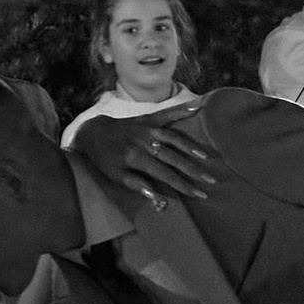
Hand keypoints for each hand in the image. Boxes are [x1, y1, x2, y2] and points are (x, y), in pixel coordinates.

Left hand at [73, 110, 220, 208]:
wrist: (93, 133)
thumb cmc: (105, 158)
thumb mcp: (116, 177)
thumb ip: (137, 185)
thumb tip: (159, 197)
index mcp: (135, 157)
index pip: (164, 174)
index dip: (183, 185)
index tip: (199, 194)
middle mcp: (143, 141)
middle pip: (173, 157)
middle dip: (193, 170)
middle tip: (210, 180)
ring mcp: (147, 128)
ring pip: (173, 137)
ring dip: (191, 146)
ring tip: (207, 157)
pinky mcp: (148, 118)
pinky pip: (167, 114)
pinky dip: (182, 110)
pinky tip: (198, 106)